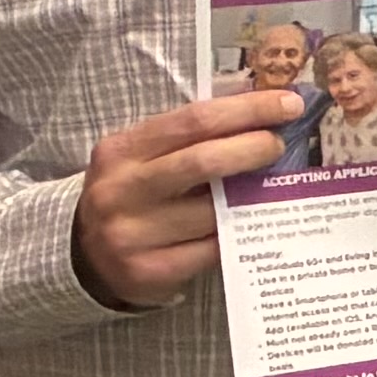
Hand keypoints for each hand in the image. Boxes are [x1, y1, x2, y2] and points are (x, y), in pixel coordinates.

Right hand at [72, 90, 303, 309]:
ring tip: (271, 187)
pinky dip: (240, 235)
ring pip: (214, 211)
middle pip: (203, 162)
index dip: (247, 110)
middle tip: (279, 145)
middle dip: (254, 148)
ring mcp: (130, 234)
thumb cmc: (134, 194)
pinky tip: (253, 225)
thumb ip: (193, 135)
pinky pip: (212, 249)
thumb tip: (265, 110)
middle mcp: (120, 191)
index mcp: (120, 151)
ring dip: (253, 198)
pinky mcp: (146, 271)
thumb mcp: (144, 157)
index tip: (288, 105)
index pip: (193, 121)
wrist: (88, 256)